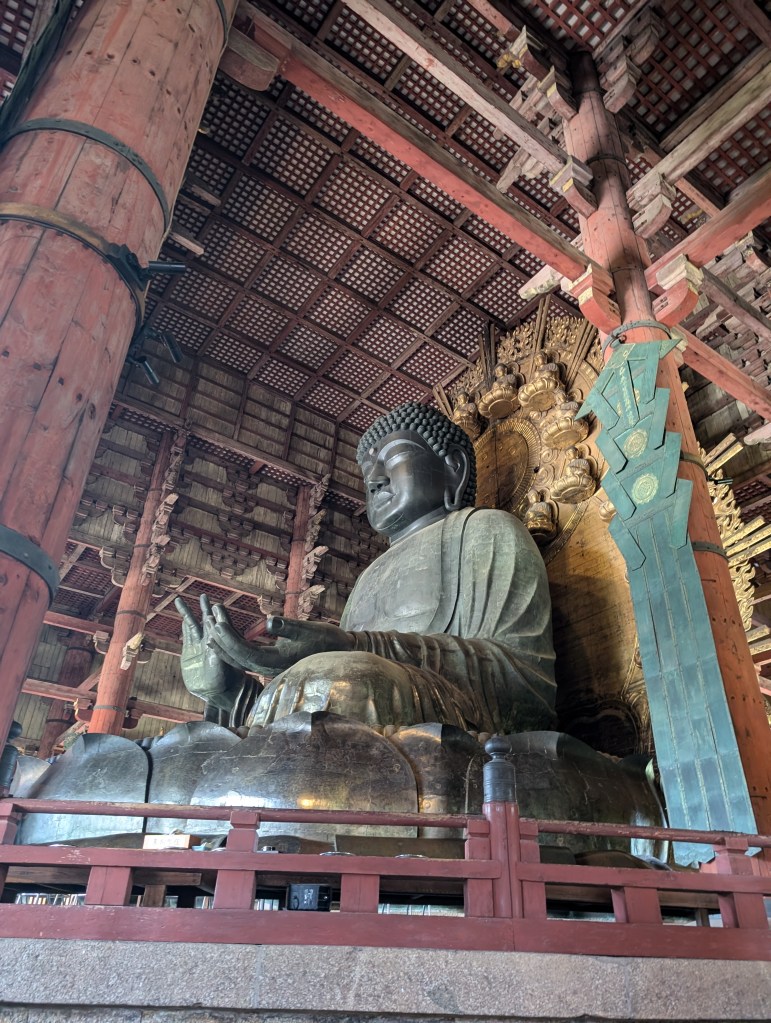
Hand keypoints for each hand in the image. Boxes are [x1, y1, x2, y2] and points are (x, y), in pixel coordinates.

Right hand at [175, 594, 245, 711]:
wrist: (213, 693)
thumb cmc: (223, 680)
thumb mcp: (221, 666)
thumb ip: (216, 652)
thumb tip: (212, 640)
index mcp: (219, 642)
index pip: (218, 623)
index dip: (216, 612)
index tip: (214, 602)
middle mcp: (209, 641)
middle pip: (206, 619)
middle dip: (204, 607)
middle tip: (203, 595)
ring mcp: (198, 646)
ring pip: (192, 625)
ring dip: (188, 613)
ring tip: (180, 600)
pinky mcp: (189, 653)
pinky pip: (186, 636)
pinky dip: (184, 627)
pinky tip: (183, 619)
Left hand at [207, 605, 352, 676]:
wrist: (339, 651)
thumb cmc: (325, 639)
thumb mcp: (307, 629)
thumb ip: (287, 627)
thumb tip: (269, 620)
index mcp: (274, 662)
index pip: (244, 652)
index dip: (228, 638)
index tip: (216, 622)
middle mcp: (268, 668)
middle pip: (237, 656)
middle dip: (221, 638)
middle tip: (208, 619)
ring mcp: (268, 666)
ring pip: (239, 656)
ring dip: (225, 641)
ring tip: (211, 625)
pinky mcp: (271, 661)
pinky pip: (247, 654)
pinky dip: (235, 643)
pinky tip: (227, 633)